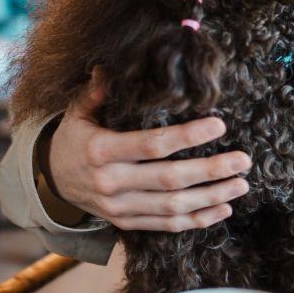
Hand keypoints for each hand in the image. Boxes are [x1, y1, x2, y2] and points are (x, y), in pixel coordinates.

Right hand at [45, 71, 251, 231]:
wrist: (51, 183)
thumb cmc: (74, 139)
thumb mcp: (78, 112)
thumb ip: (98, 91)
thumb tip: (111, 66)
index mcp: (101, 151)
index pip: (152, 145)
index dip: (188, 136)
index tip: (220, 125)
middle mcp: (111, 183)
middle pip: (169, 180)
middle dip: (211, 170)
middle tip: (242, 160)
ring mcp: (119, 208)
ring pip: (172, 207)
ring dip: (211, 197)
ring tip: (240, 184)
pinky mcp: (127, 223)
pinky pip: (167, 226)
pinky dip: (197, 220)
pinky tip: (223, 209)